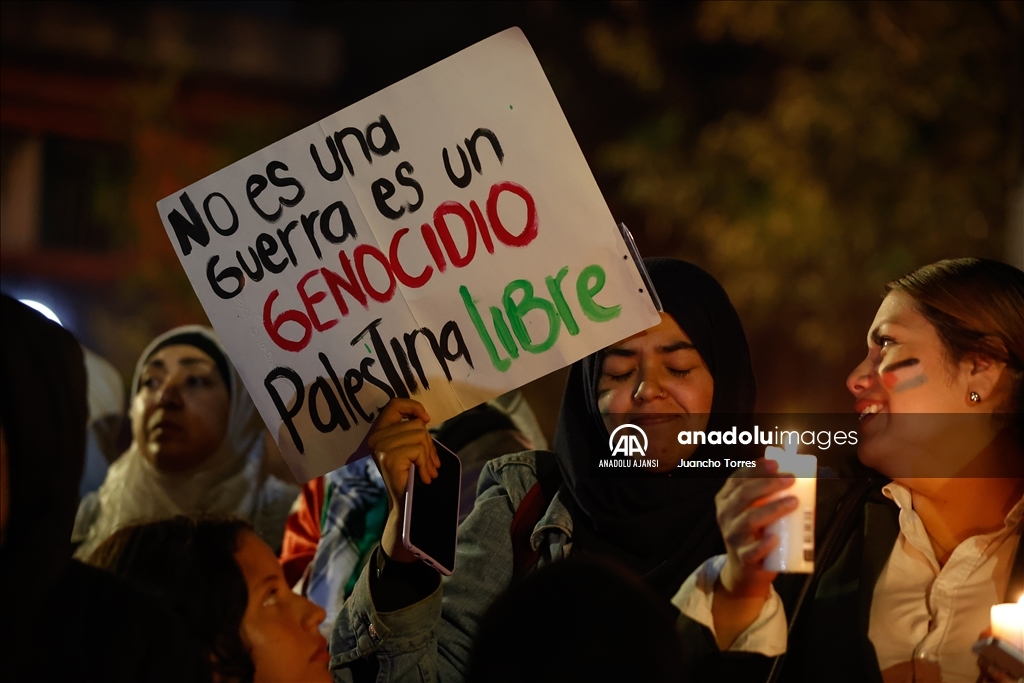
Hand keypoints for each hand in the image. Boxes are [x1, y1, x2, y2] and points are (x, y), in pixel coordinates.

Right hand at [368, 398, 439, 562]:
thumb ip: (413, 432)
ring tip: (427, 471)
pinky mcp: (389, 458)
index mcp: (379, 432)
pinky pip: (418, 449)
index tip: (425, 419)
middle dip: (429, 444)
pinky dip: (426, 463)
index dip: (413, 406)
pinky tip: (424, 477)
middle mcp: (376, 438)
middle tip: (430, 464)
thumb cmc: (409, 476)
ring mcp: (380, 447)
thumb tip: (424, 419)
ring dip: (429, 455)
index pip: (395, 405)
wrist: (404, 506)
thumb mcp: (409, 449)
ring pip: (419, 435)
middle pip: (415, 424)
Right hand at [714, 458, 797, 595]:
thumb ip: (763, 493)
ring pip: (749, 519)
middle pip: (744, 495)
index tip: (776, 463)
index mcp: (726, 500)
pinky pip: (752, 551)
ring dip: (772, 508)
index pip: (737, 479)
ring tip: (793, 502)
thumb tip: (789, 472)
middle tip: (791, 479)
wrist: (744, 570)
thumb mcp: (751, 510)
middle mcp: (725, 516)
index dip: (756, 469)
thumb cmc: (753, 532)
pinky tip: (775, 538)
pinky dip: (763, 544)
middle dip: (768, 484)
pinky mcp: (744, 558)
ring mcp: (733, 537)